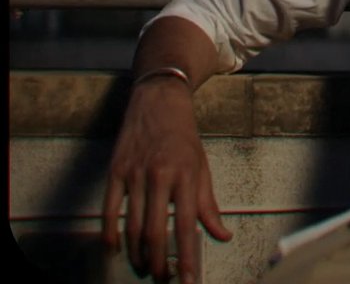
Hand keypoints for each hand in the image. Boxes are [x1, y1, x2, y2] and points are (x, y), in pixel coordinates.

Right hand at [102, 77, 231, 282]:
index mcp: (187, 176)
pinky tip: (116, 251)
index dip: (187, 258)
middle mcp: (160, 176)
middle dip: (158, 263)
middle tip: (163, 279)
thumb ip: (209, 206)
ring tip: (144, 268)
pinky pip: (109, 210)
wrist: (159, 101)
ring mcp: (135, 173)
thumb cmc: (184, 138)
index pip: (187, 225)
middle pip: (156, 232)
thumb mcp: (202, 168)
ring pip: (132, 226)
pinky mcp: (115, 170)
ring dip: (137, 254)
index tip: (187, 281)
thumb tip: (222, 236)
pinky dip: (110, 235)